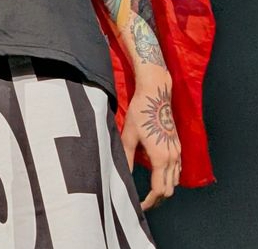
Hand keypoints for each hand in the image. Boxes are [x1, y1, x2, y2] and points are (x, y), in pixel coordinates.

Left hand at [121, 75, 180, 210]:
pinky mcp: (177, 144)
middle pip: (169, 189)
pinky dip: (170, 176)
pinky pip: (178, 168)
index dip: (149, 201)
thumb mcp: (129, 136)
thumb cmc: (140, 112)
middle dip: (157, 198)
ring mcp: (177, 151)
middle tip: (143, 201)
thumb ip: (126, 158)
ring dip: (165, 187)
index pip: (159, 190)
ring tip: (149, 189)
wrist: (155, 94)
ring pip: (175, 180)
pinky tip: (158, 172)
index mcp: (161, 158)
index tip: (139, 205)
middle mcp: (173, 157)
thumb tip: (122, 176)